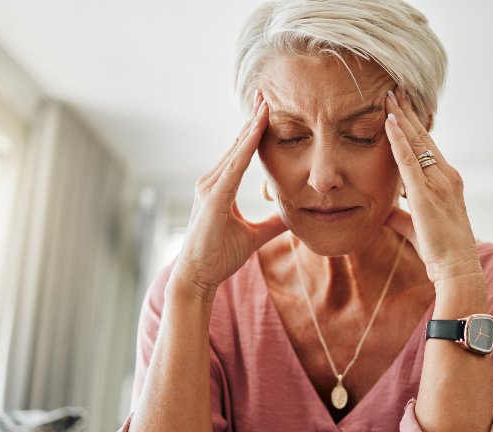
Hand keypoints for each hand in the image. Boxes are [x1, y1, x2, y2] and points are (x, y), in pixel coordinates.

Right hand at [170, 93, 285, 299]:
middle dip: (252, 119)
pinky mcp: (214, 199)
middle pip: (237, 144)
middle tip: (267, 93)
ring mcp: (210, 188)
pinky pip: (234, 168)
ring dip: (251, 127)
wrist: (198, 277)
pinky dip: (246, 148)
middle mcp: (212, 181)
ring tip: (266, 104)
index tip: (267, 108)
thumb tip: (294, 217)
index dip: (255, 130)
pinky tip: (257, 132)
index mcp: (221, 187)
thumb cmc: (219, 256)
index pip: (241, 152)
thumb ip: (273, 224)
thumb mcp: (254, 236)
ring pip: (236, 151)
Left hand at [382, 88, 480, 284]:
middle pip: (424, 136)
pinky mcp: (425, 193)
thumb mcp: (416, 228)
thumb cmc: (441, 252)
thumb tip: (383, 212)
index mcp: (447, 181)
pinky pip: (408, 159)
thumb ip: (401, 216)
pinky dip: (398, 138)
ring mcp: (438, 182)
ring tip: (389, 94)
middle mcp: (446, 175)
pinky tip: (389, 121)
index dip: (414, 125)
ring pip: (417, 141)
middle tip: (395, 88)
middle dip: (408, 111)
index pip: (427, 146)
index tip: (402, 106)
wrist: (457, 268)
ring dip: (402, 116)